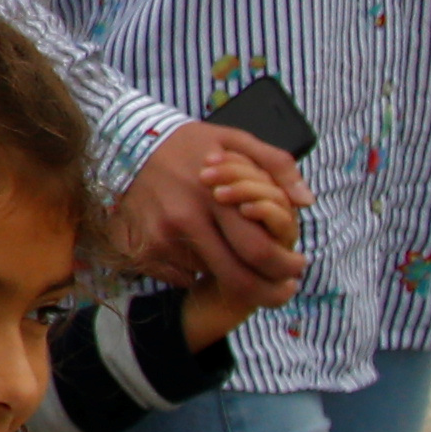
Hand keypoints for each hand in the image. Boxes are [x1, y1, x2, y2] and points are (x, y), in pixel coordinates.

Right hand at [115, 119, 303, 298]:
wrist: (124, 144)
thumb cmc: (187, 144)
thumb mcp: (233, 140)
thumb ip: (277, 165)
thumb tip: (306, 201)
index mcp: (215, 197)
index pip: (258, 250)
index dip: (284, 269)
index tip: (296, 271)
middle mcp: (186, 221)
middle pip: (235, 278)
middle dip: (266, 291)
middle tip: (281, 290)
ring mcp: (161, 239)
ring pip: (209, 276)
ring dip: (226, 271)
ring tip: (230, 252)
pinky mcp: (143, 249)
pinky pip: (181, 275)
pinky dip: (196, 268)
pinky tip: (199, 247)